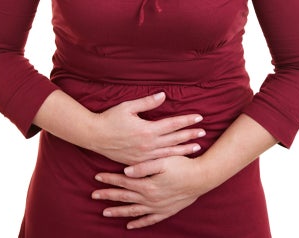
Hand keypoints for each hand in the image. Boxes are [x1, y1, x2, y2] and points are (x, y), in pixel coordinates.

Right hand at [89, 92, 205, 164]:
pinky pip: (158, 162)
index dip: (187, 120)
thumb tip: (163, 95)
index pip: (173, 124)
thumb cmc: (109, 119)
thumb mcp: (127, 107)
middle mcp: (148, 144)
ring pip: (169, 153)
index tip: (199, 117)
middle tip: (204, 132)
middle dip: (190, 135)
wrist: (94, 136)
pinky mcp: (138, 162)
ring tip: (196, 147)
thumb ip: (147, 102)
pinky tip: (177, 159)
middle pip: (174, 139)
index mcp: (147, 129)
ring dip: (184, 149)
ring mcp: (143, 155)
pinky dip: (170, 159)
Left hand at [91, 156, 212, 228]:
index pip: (123, 181)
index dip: (109, 178)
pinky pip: (149, 220)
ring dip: (118, 211)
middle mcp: (150, 198)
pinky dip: (139, 223)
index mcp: (147, 184)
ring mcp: (157, 207)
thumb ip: (144, 166)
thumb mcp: (163, 161)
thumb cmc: (183, 165)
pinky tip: (130, 226)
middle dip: (108, 195)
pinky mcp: (166, 211)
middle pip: (124, 197)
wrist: (202, 178)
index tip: (96, 176)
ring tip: (105, 212)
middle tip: (93, 195)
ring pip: (133, 210)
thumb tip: (125, 171)